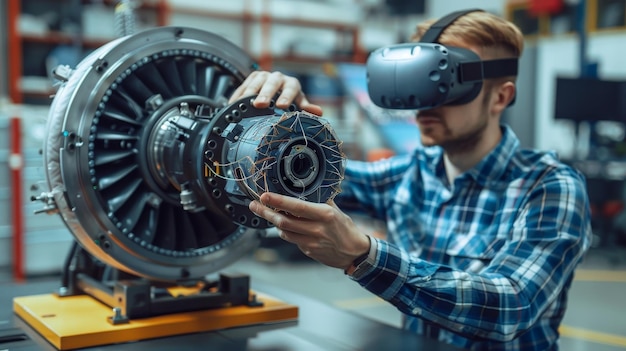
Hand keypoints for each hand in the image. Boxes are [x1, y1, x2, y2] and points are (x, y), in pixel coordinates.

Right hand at [229, 71, 322, 115]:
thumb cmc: (288, 100)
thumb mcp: (297, 104)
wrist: (275, 91)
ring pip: (256, 83)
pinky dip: (239, 95)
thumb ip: (305, 108)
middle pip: (271, 84)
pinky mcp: (251, 78)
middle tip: (260, 104)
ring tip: (244, 103)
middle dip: (266, 94)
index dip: (286, 97)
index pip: (291, 88)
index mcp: (291, 84)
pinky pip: (244, 86)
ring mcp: (263, 76)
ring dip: (250, 93)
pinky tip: (234, 104)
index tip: (282, 106)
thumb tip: (318, 112)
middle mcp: (277, 78)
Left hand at [249, 192, 369, 269]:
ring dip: (273, 222)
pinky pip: (291, 240)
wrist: (354, 252)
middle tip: (254, 205)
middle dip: (265, 212)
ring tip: (266, 212)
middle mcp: (316, 229)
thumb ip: (319, 201)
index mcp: (324, 215)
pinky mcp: (308, 251)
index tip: (264, 196)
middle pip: (283, 221)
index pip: (296, 207)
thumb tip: (303, 189)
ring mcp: (311, 243)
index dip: (278, 201)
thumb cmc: (344, 228)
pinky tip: (285, 226)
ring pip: (284, 232)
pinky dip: (285, 232)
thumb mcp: (335, 210)